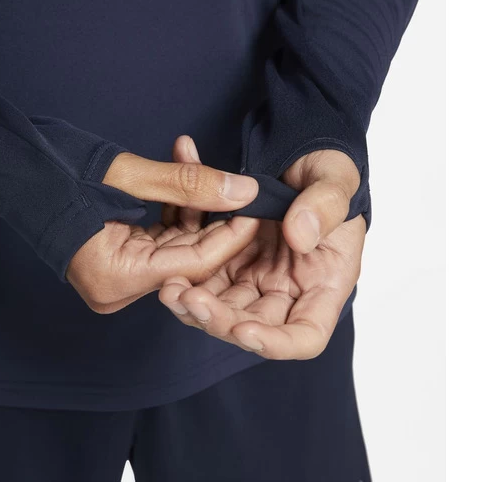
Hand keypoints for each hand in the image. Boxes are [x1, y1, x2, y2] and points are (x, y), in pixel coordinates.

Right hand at [66, 136, 259, 313]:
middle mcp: (117, 287)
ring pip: (175, 244)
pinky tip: (181, 171)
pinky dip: (171, 208)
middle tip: (240, 184)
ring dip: (190, 204)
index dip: (231, 235)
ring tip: (197, 161)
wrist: (11, 167)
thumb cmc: (54, 172)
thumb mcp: (129, 176)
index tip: (258, 207)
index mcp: (117, 278)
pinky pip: (158, 238)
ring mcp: (116, 276)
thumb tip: (243, 191)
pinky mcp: (116, 259)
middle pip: (187, 256)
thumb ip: (189, 186)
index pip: (194, 263)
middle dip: (213, 215)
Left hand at [159, 141, 365, 359]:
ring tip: (169, 287)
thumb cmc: (328, 174)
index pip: (306, 337)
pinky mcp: (229, 264)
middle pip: (253, 327)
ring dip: (194, 305)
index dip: (275, 343)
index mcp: (324, 284)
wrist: (299, 160)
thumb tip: (300, 236)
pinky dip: (186, 275)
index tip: (243, 330)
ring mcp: (256, 280)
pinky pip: (205, 278)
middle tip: (188, 299)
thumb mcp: (335, 182)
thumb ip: (325, 207)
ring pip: (222, 309)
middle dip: (218, 320)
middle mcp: (288, 292)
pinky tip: (167, 266)